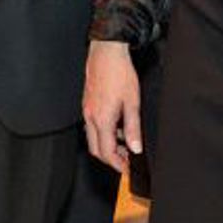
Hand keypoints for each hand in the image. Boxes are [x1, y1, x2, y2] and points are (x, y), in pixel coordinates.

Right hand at [82, 39, 141, 169]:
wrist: (106, 52)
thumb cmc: (120, 73)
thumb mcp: (133, 102)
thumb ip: (133, 128)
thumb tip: (135, 148)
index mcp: (102, 119)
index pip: (107, 153)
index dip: (118, 165)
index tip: (128, 170)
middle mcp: (91, 117)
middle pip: (97, 150)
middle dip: (112, 159)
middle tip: (127, 161)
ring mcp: (87, 110)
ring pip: (93, 139)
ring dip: (108, 146)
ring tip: (126, 144)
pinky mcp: (88, 104)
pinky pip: (93, 126)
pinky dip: (104, 133)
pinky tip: (117, 127)